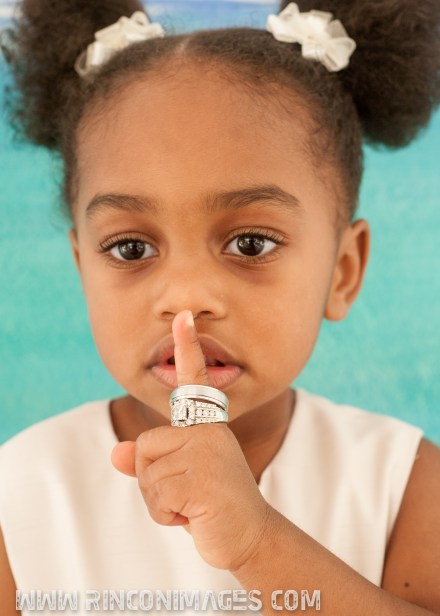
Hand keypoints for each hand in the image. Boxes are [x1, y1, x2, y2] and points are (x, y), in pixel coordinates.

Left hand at [111, 310, 270, 570]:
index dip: (187, 346)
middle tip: (188, 494)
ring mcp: (208, 454)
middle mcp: (209, 432)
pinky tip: (195, 515)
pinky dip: (167, 515)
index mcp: (207, 426)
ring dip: (161, 502)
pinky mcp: (204, 480)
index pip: (194, 381)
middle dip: (155, 482)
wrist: (248, 536)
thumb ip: (146, 462)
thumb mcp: (176, 478)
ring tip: (193, 504)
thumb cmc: (211, 503)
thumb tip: (115, 453)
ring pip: (148, 474)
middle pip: (146, 447)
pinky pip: (157, 497)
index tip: (184, 316)